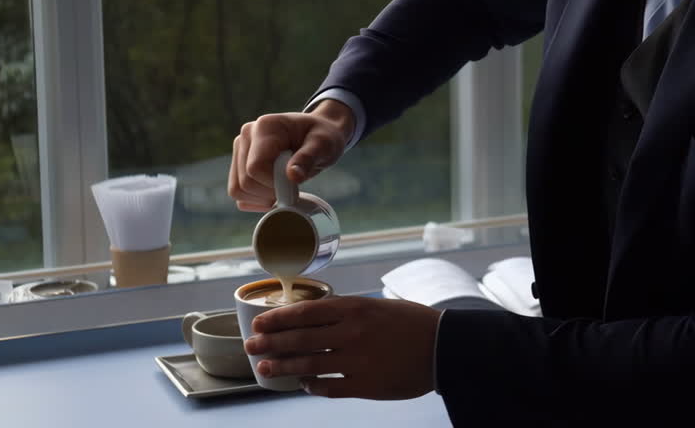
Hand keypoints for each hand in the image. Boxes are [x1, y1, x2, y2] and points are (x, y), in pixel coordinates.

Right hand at [228, 101, 354, 211]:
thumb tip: (292, 176)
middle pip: (245, 181)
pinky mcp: (239, 163)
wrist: (318, 133)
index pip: (255, 168)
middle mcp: (247, 136)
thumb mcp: (323, 144)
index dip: (274, 184)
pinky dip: (255, 200)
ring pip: (237, 190)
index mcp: (265, 127)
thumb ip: (308, 158)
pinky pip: (238, 192)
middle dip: (270, 193)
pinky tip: (274, 193)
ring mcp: (240, 150)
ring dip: (262, 199)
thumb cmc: (322, 136)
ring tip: (284, 189)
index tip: (295, 185)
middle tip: (293, 188)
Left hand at [243, 296, 439, 399]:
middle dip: (270, 343)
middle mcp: (351, 333)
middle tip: (250, 346)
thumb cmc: (411, 323)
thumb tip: (312, 319)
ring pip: (308, 364)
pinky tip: (302, 384)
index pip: (304, 312)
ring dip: (282, 366)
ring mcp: (357, 360)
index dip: (277, 319)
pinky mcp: (366, 385)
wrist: (443, 347)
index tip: (259, 323)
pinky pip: (329, 387)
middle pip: (299, 339)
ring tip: (264, 368)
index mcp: (353, 309)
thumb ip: (345, 312)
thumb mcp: (376, 306)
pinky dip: (311, 386)